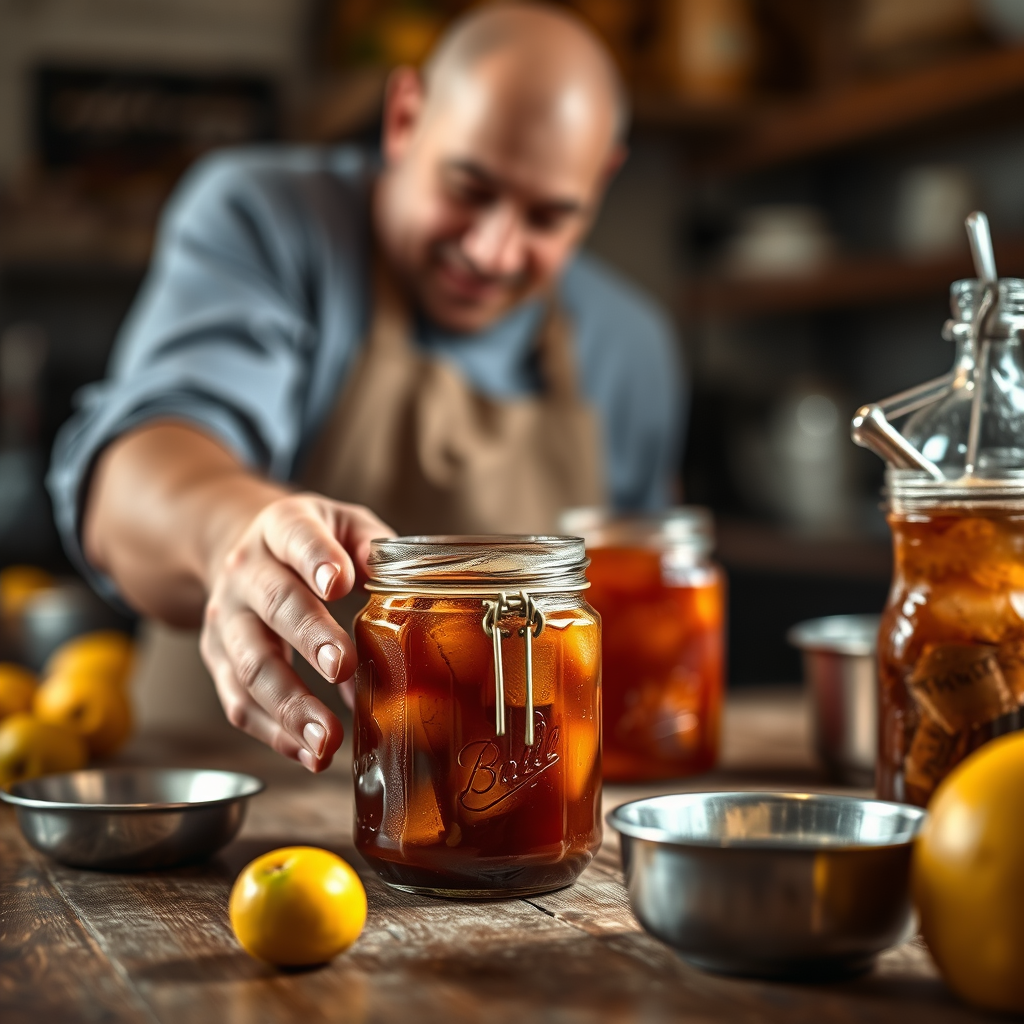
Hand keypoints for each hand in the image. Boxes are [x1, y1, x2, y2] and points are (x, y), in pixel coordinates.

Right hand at [200, 494, 392, 770]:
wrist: (240, 549)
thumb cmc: (310, 541)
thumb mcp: (343, 523)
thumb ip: (373, 547)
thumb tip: (402, 590)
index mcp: (282, 527)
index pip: (297, 537)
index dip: (316, 559)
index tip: (339, 584)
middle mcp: (246, 572)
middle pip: (274, 604)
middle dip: (308, 637)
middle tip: (341, 666)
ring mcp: (226, 619)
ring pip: (250, 664)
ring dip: (289, 705)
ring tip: (327, 738)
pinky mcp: (217, 659)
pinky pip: (238, 702)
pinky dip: (273, 733)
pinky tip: (308, 753)